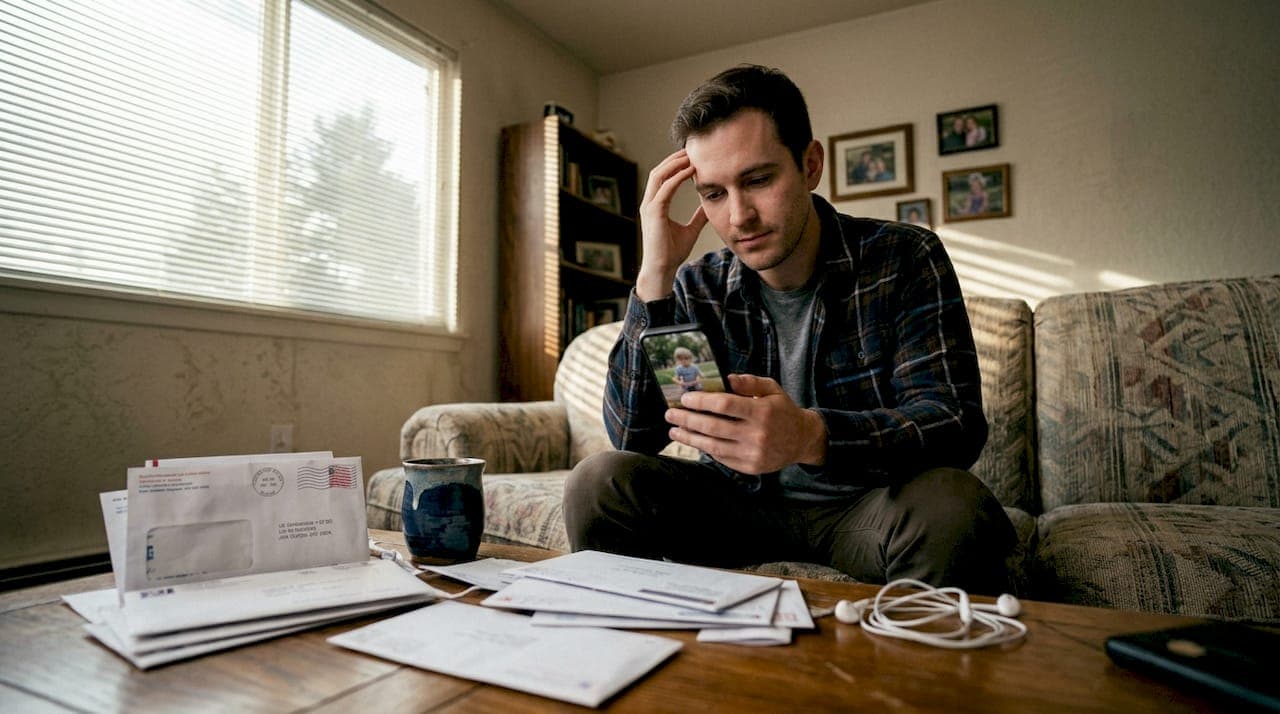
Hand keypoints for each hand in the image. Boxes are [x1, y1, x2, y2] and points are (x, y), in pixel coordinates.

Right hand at [635, 150, 708, 300]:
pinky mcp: (653, 213)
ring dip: (675, 163)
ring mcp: (649, 207)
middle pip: (658, 171)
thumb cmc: (672, 253)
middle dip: (674, 159)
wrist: (662, 269)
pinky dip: (677, 178)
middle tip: (691, 150)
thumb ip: (698, 217)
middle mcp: (648, 203)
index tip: (691, 157)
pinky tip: (691, 171)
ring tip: (691, 155)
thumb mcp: (690, 230)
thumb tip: (710, 207)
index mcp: (655, 205)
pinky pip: (665, 189)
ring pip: (658, 175)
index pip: (662, 177)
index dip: (675, 165)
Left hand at [665, 374, 827, 474]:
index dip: (701, 401)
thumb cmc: (783, 411)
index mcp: (762, 412)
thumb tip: (726, 379)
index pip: (724, 405)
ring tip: (674, 431)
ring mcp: (752, 454)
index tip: (685, 398)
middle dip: (687, 420)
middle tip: (670, 414)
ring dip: (690, 438)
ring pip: (713, 446)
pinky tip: (694, 441)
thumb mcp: (772, 389)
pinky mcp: (750, 467)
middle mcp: (756, 435)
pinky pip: (722, 458)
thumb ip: (749, 382)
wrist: (802, 440)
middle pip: (713, 427)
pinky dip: (705, 449)